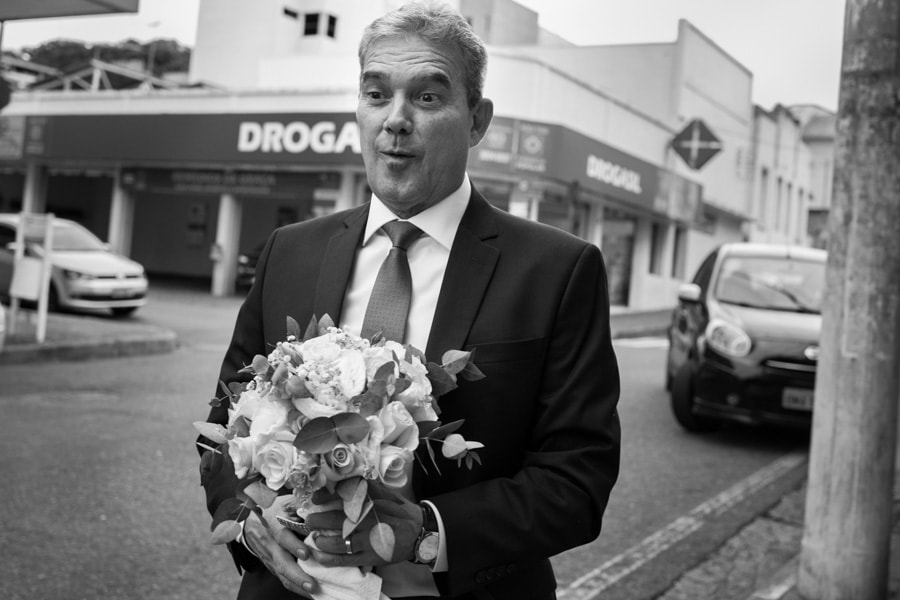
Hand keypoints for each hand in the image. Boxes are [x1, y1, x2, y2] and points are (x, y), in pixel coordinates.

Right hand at [243, 495, 318, 597]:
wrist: (246, 520)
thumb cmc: (272, 507)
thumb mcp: (284, 500)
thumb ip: (300, 502)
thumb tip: (322, 500)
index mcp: (272, 524)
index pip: (282, 536)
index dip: (293, 545)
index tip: (306, 554)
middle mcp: (269, 543)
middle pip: (281, 562)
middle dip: (297, 576)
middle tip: (313, 585)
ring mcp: (269, 557)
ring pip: (282, 574)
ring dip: (298, 585)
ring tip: (314, 593)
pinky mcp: (271, 566)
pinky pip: (283, 579)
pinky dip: (296, 587)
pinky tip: (310, 593)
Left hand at [304, 483, 422, 567]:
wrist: (418, 530)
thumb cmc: (397, 510)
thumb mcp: (384, 492)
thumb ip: (365, 486)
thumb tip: (342, 480)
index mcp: (370, 501)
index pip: (342, 496)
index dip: (325, 496)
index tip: (316, 499)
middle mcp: (368, 519)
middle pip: (336, 519)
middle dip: (318, 520)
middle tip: (309, 520)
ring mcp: (369, 539)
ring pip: (338, 541)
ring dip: (322, 540)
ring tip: (315, 538)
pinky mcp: (370, 556)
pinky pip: (346, 559)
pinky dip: (330, 558)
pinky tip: (320, 556)